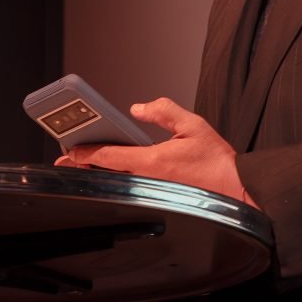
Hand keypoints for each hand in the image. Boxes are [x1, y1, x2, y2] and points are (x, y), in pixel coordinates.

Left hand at [56, 96, 254, 205]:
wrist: (235, 186)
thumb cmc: (217, 162)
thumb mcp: (192, 125)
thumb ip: (164, 111)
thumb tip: (139, 108)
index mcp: (153, 161)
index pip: (110, 157)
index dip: (86, 153)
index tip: (70, 149)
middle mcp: (149, 177)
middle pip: (108, 171)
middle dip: (84, 165)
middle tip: (66, 159)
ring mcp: (153, 188)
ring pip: (118, 179)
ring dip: (99, 171)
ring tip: (82, 164)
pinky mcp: (160, 193)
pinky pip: (131, 183)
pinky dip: (117, 176)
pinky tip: (111, 171)